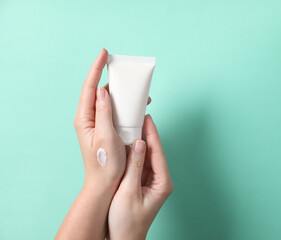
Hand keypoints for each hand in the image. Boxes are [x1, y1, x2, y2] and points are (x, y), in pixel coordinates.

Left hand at [74, 49, 125, 191]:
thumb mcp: (106, 137)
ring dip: (122, 94)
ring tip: (138, 92)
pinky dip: (125, 106)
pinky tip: (137, 107)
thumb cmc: (105, 165)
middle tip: (125, 71)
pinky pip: (114, 111)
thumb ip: (103, 113)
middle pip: (98, 91)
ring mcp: (97, 123)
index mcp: (85, 118)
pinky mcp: (106, 128)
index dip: (96, 68)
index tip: (104, 53)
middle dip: (111, 79)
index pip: (89, 87)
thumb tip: (102, 91)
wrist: (105, 184)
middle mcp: (89, 118)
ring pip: (108, 101)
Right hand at [108, 114, 173, 239]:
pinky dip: (134, 153)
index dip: (152, 134)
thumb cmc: (127, 221)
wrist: (124, 238)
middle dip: (147, 134)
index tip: (148, 118)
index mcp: (162, 183)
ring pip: (147, 156)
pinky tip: (128, 142)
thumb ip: (134, 167)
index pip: (158, 153)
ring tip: (133, 124)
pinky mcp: (143, 182)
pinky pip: (140, 163)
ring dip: (140, 142)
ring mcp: (152, 181)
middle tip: (139, 116)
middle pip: (154, 152)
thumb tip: (139, 143)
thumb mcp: (128, 192)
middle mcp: (160, 180)